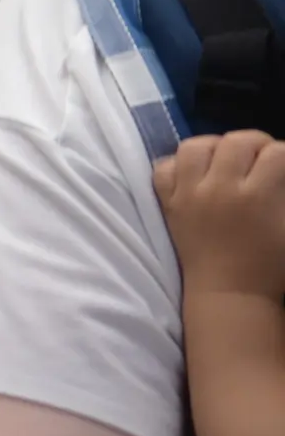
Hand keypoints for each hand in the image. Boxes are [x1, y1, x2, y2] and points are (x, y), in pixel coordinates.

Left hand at [153, 131, 284, 297]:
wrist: (230, 294)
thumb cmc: (272, 265)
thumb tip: (282, 172)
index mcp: (258, 197)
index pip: (277, 153)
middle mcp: (219, 190)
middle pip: (236, 141)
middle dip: (257, 144)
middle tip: (262, 160)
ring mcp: (188, 196)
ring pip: (194, 146)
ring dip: (215, 146)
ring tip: (226, 161)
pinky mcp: (168, 205)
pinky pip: (162, 169)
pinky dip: (176, 166)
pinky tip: (194, 175)